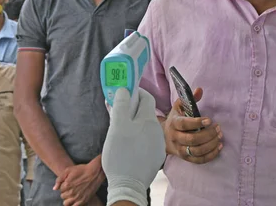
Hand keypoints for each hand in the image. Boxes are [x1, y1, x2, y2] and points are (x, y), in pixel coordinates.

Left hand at [55, 157, 103, 205]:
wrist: (95, 172)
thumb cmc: (82, 170)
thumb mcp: (68, 170)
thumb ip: (59, 179)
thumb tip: (55, 188)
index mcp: (66, 185)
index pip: (60, 190)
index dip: (64, 186)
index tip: (69, 183)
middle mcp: (71, 192)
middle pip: (63, 196)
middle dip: (66, 192)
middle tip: (72, 188)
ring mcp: (77, 197)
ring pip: (66, 203)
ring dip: (68, 199)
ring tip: (73, 194)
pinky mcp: (83, 201)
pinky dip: (73, 204)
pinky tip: (75, 199)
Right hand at [103, 88, 165, 205]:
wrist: (128, 185)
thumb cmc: (121, 154)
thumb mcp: (117, 126)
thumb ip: (121, 106)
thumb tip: (124, 90)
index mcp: (149, 120)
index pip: (146, 97)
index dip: (136, 92)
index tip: (125, 93)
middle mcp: (157, 130)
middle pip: (145, 113)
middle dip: (132, 109)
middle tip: (119, 112)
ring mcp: (158, 144)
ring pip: (146, 127)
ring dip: (135, 124)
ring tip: (121, 130)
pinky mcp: (156, 156)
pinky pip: (147, 140)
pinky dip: (139, 137)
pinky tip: (129, 144)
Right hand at [162, 87, 222, 163]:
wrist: (163, 137)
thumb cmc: (175, 119)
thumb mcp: (179, 107)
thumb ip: (189, 98)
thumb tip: (199, 90)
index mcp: (173, 124)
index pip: (184, 125)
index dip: (197, 123)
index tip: (209, 120)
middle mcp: (175, 138)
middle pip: (192, 139)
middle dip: (208, 134)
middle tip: (218, 128)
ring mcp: (180, 150)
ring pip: (196, 151)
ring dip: (211, 145)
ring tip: (220, 137)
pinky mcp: (185, 158)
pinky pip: (199, 160)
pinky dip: (210, 155)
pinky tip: (218, 147)